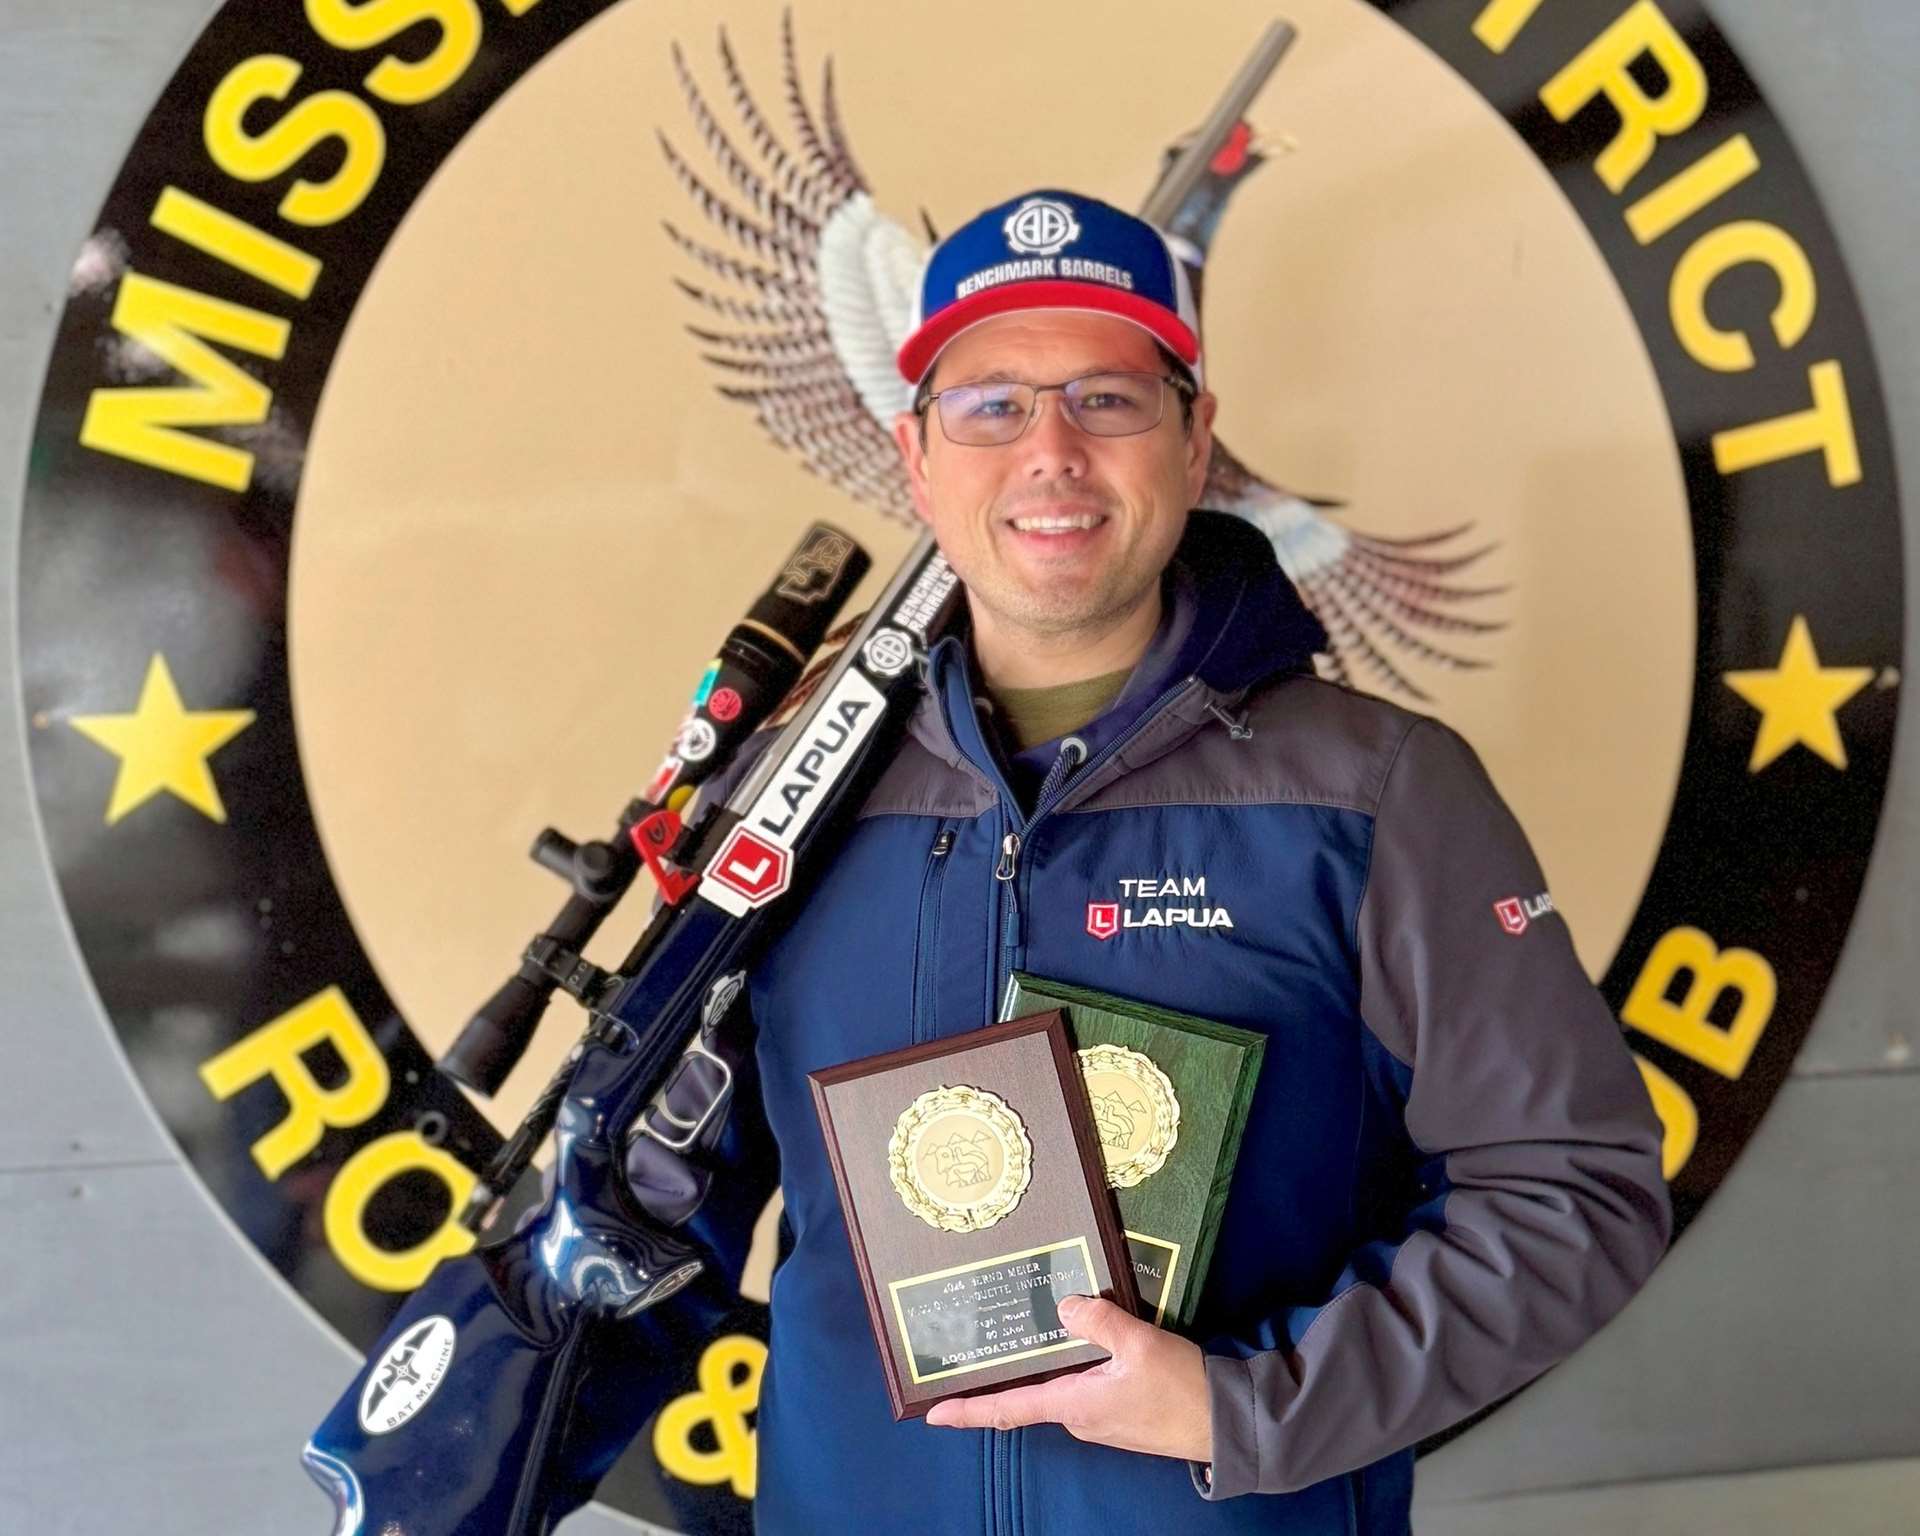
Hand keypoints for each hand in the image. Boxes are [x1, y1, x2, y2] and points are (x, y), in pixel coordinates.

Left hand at [924, 1294, 1212, 1463]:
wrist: (1227, 1423)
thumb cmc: (1182, 1389)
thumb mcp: (1139, 1345)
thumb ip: (1098, 1320)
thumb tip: (1064, 1305)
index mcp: (1074, 1405)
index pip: (1008, 1410)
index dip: (968, 1411)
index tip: (933, 1413)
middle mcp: (1078, 1416)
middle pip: (1032, 1389)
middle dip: (1008, 1368)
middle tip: (979, 1337)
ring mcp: (1099, 1416)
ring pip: (1061, 1382)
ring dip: (1047, 1358)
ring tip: (1031, 1320)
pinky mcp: (1119, 1410)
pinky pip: (1085, 1382)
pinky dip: (1075, 1361)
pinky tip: (1079, 1334)